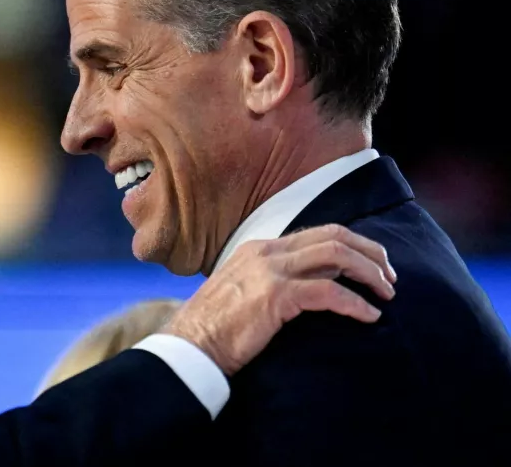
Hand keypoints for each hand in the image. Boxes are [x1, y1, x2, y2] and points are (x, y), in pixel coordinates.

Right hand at [163, 224, 396, 375]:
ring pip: (336, 256)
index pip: (318, 232)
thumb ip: (271, 281)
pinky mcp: (275, 296)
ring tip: (386, 294)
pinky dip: (356, 303)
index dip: (354, 245)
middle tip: (390, 278)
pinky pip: (329, 292)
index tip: (373, 266)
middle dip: (370, 253)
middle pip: (333, 236)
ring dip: (369, 273)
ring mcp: (269, 271)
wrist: (191, 347)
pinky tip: (369, 316)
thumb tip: (309, 287)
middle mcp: (266, 252)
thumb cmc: (215, 329)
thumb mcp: (242, 291)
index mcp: (258, 247)